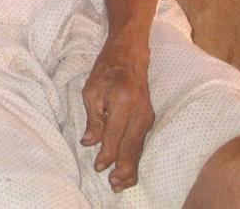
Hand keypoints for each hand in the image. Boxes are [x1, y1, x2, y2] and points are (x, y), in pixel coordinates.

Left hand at [80, 38, 154, 191]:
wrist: (129, 55)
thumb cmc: (107, 70)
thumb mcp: (92, 91)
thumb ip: (93, 119)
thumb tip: (90, 143)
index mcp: (123, 102)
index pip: (115, 136)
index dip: (107, 154)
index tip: (98, 166)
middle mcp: (139, 111)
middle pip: (131, 146)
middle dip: (122, 167)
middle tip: (112, 183)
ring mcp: (147, 115)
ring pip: (138, 147)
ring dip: (130, 167)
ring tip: (119, 183)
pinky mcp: (149, 118)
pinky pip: (141, 142)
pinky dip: (134, 157)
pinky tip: (129, 169)